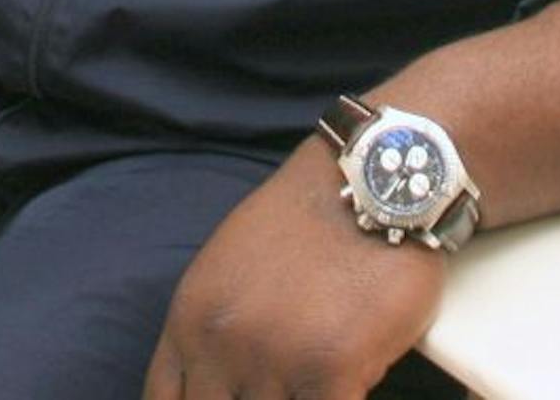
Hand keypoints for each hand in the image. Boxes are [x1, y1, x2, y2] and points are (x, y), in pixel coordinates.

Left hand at [143, 139, 444, 398]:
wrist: (369, 181)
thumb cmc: (307, 221)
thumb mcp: (228, 268)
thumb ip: (215, 331)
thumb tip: (216, 386)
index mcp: (190, 318)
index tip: (222, 398)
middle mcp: (221, 342)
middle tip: (279, 388)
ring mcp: (274, 359)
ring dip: (295, 399)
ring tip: (312, 381)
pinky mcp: (331, 369)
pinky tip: (346, 388)